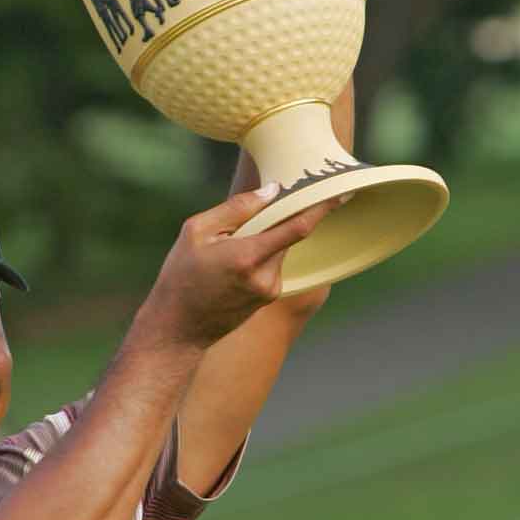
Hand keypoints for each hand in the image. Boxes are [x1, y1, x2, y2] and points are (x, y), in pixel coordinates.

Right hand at [146, 184, 340, 348]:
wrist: (179, 328)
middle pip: (286, 234)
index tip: (340, 192)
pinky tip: (228, 270)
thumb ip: (237, 208)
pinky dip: (258, 257)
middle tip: (241, 224)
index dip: (321, 208)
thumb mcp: (196, 232)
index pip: (297, 227)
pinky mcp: (269, 297)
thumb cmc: (181, 277)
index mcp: (248, 256)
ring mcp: (270, 290)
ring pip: (278, 249)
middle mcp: (266, 276)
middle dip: (272, 221)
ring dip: (260, 241)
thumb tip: (273, 191)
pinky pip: (271, 265)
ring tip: (224, 256)